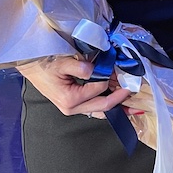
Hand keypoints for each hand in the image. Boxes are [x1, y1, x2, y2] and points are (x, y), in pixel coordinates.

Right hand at [18, 55, 132, 116]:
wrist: (32, 68)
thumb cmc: (45, 65)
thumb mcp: (62, 62)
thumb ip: (80, 66)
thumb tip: (96, 70)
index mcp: (70, 99)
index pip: (99, 89)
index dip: (112, 79)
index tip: (124, 70)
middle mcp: (73, 108)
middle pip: (104, 106)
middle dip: (123, 102)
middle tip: (140, 100)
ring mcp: (74, 109)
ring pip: (101, 111)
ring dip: (119, 108)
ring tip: (135, 109)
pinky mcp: (75, 106)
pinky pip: (95, 108)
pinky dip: (109, 106)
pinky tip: (121, 106)